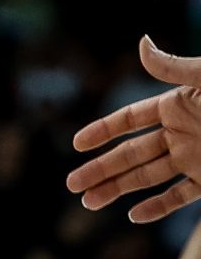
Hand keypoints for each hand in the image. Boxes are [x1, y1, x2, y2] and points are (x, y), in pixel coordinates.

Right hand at [68, 36, 200, 221]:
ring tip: (89, 202)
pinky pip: (181, 197)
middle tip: (71, 185)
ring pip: (147, 178)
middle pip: (130, 154)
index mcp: (176, 106)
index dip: (101, 132)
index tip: (76, 145)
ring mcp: (195, 159)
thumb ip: (174, 67)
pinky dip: (158, 207)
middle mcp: (180, 134)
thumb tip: (141, 43)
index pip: (128, 121)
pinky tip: (133, 215)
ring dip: (118, 190)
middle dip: (100, 169)